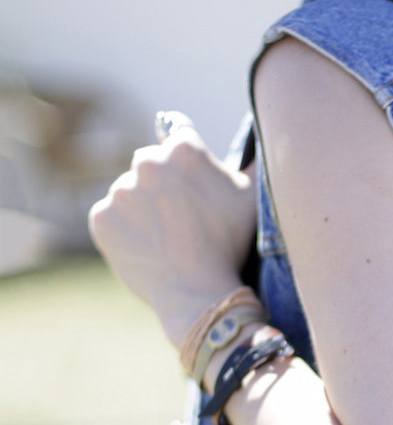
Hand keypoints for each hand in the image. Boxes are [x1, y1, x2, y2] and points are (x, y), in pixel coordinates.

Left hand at [89, 116, 257, 350]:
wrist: (198, 293)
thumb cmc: (230, 244)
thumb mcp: (249, 198)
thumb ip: (248, 163)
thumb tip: (258, 143)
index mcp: (184, 149)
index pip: (177, 131)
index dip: (184, 153)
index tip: (186, 170)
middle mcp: (147, 161)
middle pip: (150, 164)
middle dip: (162, 183)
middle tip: (181, 218)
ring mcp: (120, 190)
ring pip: (129, 192)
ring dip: (142, 208)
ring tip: (165, 239)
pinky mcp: (101, 217)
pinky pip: (111, 217)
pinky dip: (124, 230)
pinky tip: (148, 247)